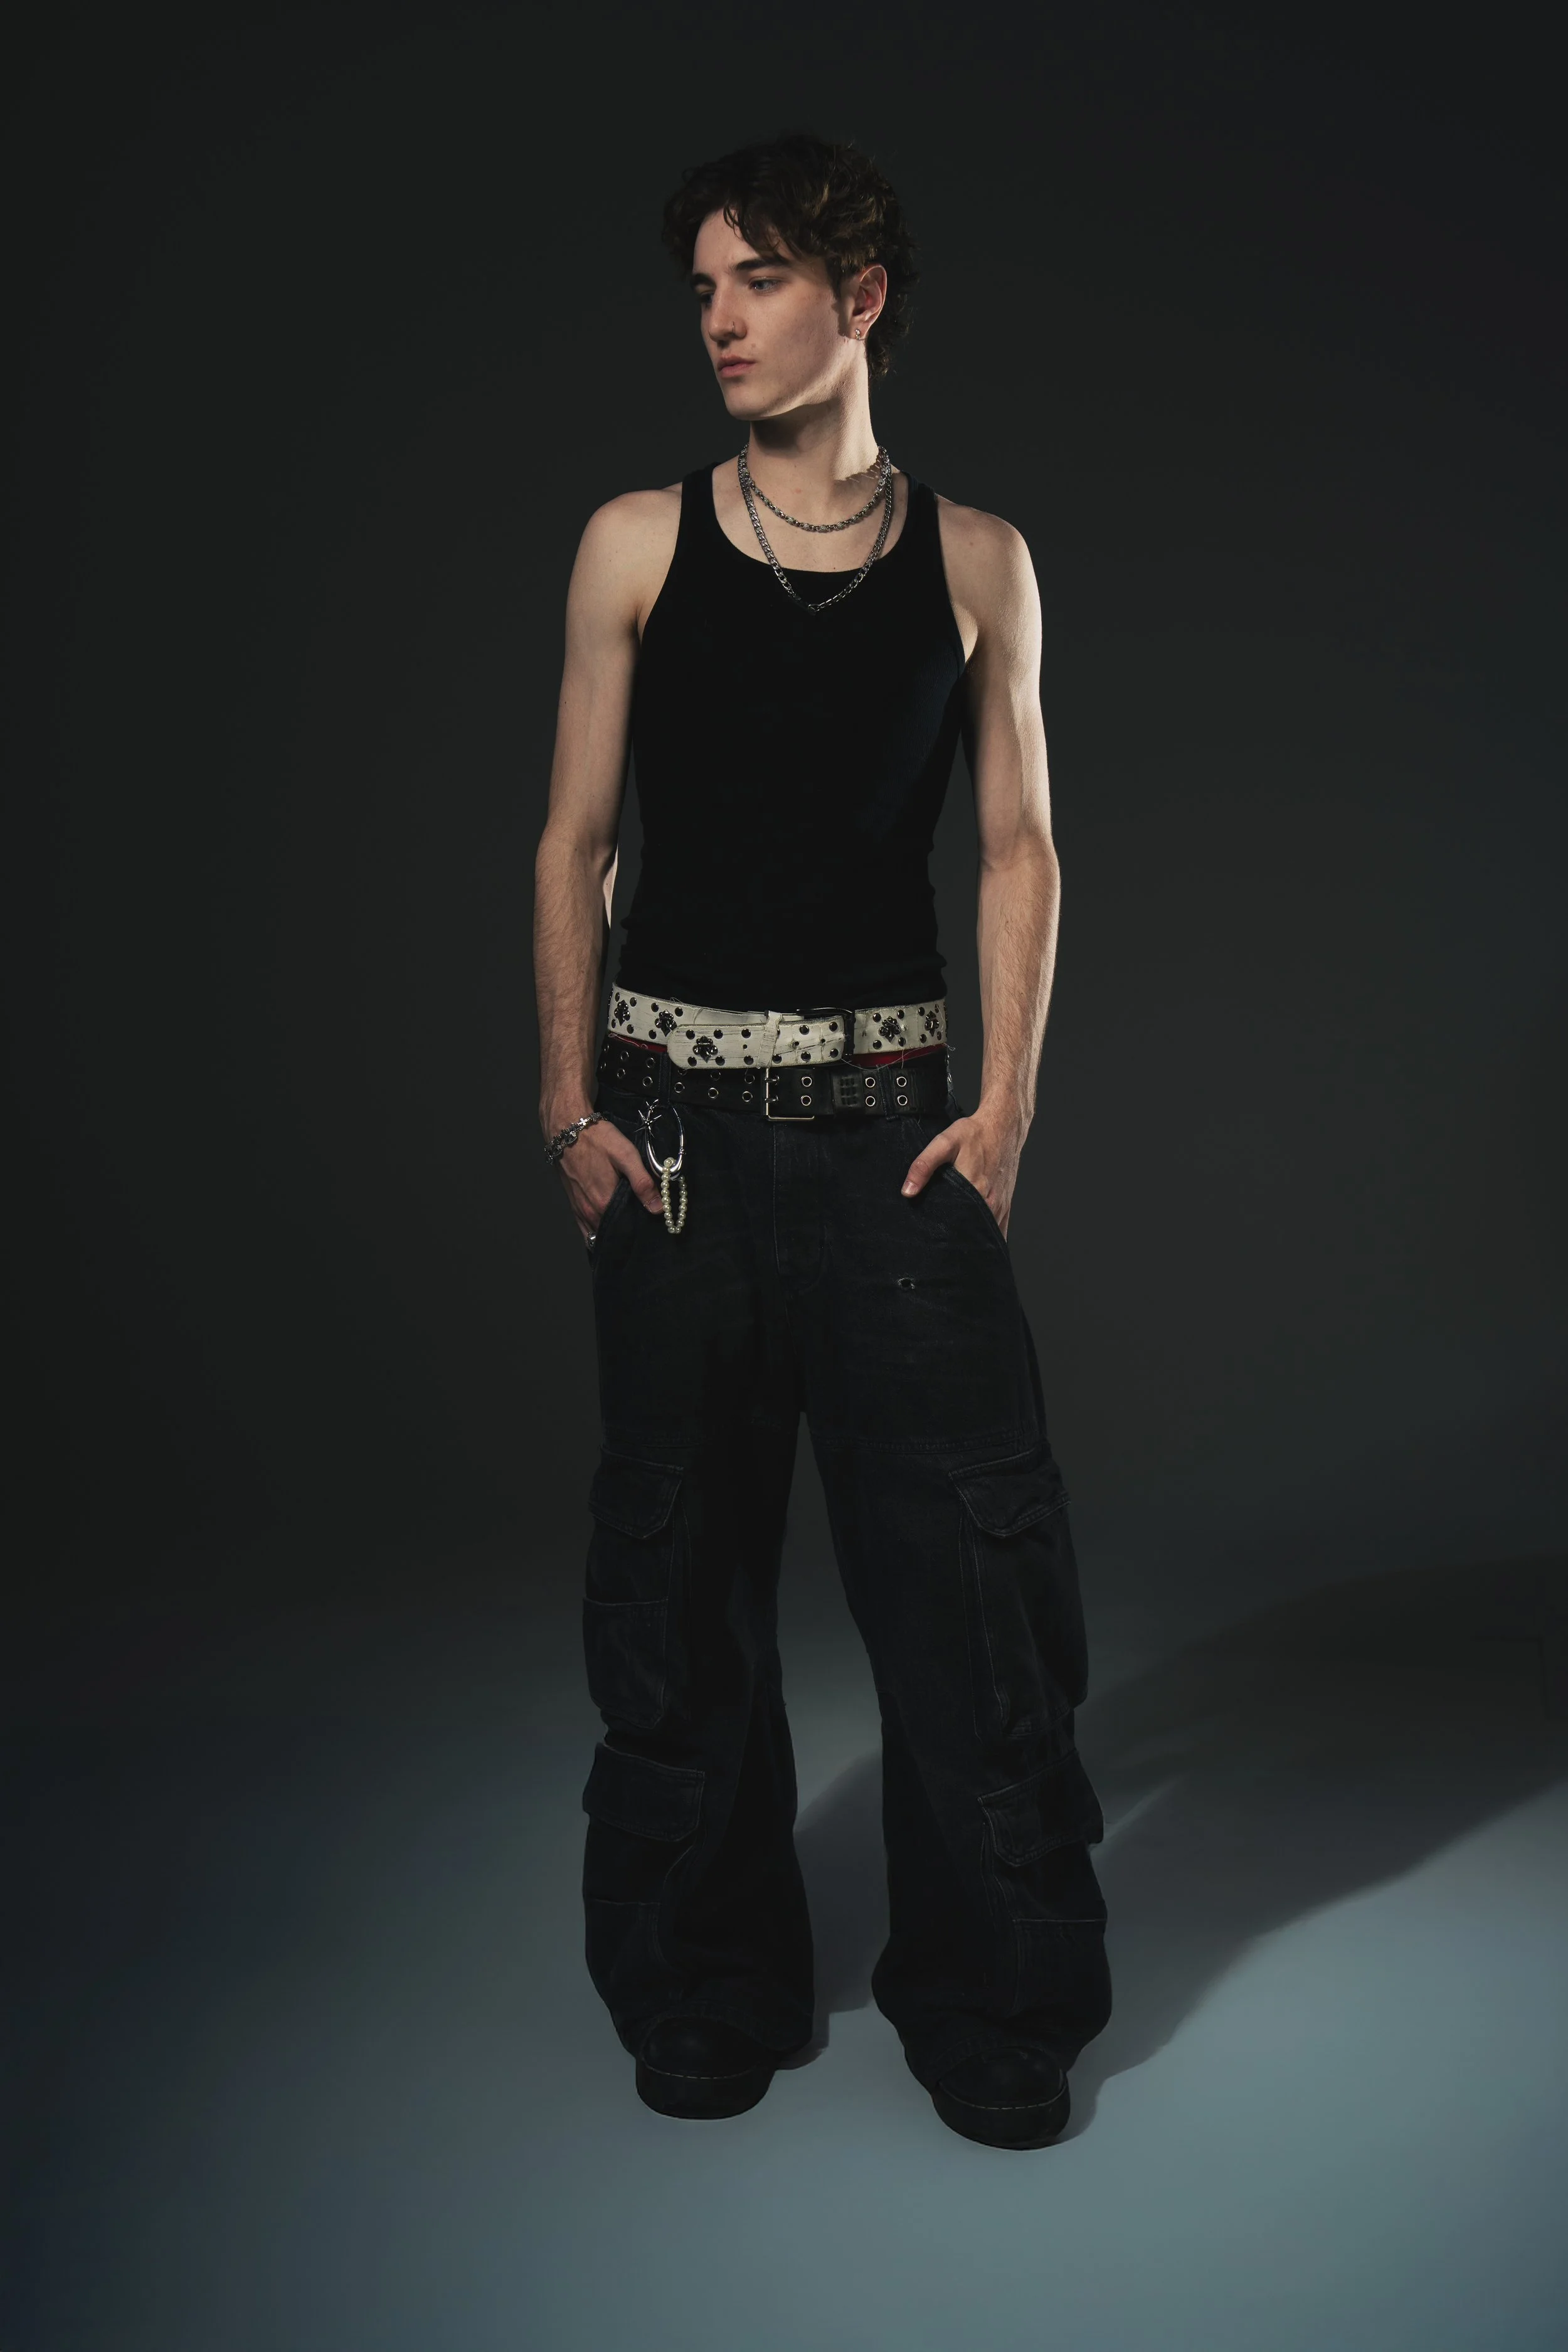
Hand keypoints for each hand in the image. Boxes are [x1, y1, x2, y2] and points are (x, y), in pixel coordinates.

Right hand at [555, 1116, 662, 1245]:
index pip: (628, 1230)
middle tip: (642, 1221)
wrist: (566, 1128)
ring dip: (613, 1231)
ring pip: (599, 1233)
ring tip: (627, 1221)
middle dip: (628, 1232)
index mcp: (604, 1203)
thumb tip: (658, 1209)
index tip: (651, 1222)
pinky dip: (598, 1230)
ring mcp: (579, 1210)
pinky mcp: (573, 1204)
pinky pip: (585, 1229)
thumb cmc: (597, 1139)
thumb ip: (642, 1183)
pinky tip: (609, 1224)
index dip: (641, 1228)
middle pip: (613, 1233)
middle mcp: (589, 1212)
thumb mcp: (626, 1156)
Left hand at [899, 1109, 1023, 1239]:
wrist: (1004, 1126)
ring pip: (982, 1233)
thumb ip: (924, 1165)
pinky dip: (984, 1236)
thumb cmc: (975, 1134)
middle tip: (934, 1243)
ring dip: (968, 1239)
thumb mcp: (945, 1142)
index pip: (953, 1225)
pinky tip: (971, 1240)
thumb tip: (907, 1191)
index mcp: (973, 1191)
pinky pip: (997, 1230)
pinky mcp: (1005, 1204)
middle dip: (952, 1240)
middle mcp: (989, 1204)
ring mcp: (999, 1206)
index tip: (927, 1238)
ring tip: (950, 1244)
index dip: (939, 1234)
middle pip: (967, 1232)